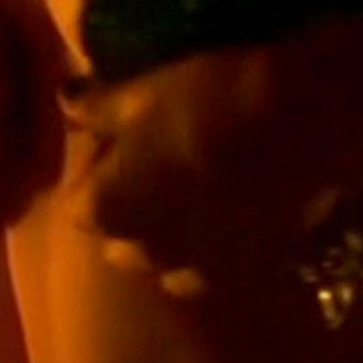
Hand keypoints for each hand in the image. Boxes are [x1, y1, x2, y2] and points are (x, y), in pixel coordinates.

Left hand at [60, 49, 318, 293]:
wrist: (297, 120)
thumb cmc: (202, 100)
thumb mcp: (138, 92)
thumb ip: (94, 107)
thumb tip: (64, 101)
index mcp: (105, 211)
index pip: (77, 205)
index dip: (95, 173)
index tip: (115, 143)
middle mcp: (144, 252)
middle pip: (118, 241)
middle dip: (126, 212)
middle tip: (151, 168)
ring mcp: (197, 267)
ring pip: (164, 262)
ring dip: (167, 237)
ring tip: (190, 193)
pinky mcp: (245, 269)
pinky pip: (213, 269)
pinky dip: (211, 249)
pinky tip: (227, 213)